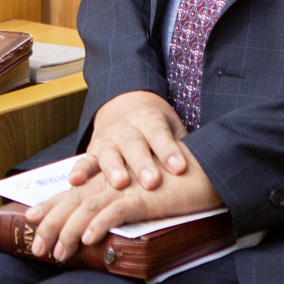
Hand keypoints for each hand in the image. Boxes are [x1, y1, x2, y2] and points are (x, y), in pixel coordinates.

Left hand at [26, 146, 222, 260]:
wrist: (206, 172)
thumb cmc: (175, 186)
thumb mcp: (143, 195)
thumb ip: (122, 205)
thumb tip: (101, 229)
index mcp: (111, 180)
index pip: (73, 193)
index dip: (50, 205)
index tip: (30, 219)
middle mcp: (113, 182)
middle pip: (73, 201)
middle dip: (51, 225)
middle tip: (37, 249)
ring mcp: (128, 188)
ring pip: (89, 207)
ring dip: (70, 231)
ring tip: (59, 253)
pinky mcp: (146, 196)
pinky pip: (118, 210)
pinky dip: (101, 223)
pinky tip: (90, 239)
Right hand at [71, 90, 188, 191]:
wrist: (124, 100)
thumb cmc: (154, 122)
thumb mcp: (171, 125)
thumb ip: (182, 145)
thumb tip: (208, 166)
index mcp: (150, 119)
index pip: (160, 134)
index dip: (169, 150)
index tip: (179, 168)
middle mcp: (127, 127)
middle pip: (135, 144)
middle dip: (143, 163)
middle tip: (152, 182)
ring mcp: (107, 138)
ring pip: (109, 153)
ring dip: (113, 168)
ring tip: (120, 183)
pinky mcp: (93, 149)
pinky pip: (84, 160)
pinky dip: (79, 170)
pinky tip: (75, 181)